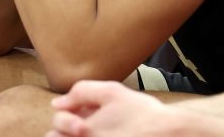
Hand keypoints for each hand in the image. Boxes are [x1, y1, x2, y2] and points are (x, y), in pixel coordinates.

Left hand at [47, 81, 178, 136]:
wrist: (169, 134)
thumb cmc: (142, 113)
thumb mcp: (111, 92)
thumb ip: (80, 92)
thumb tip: (57, 102)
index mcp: (84, 132)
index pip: (54, 131)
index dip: (64, 120)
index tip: (81, 116)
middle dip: (65, 134)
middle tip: (84, 128)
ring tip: (95, 132)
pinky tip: (106, 136)